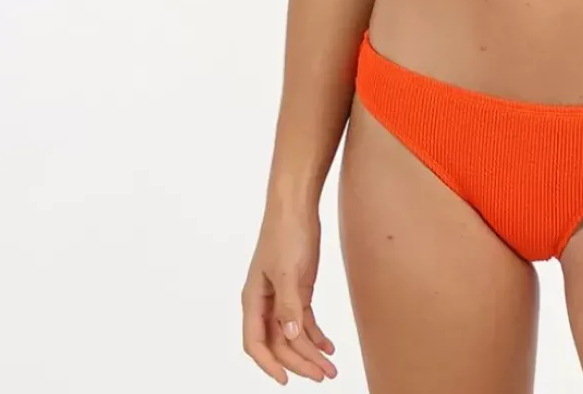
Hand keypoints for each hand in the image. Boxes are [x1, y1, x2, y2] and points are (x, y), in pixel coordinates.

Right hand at [241, 205, 336, 382]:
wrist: (297, 206)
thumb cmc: (285, 233)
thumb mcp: (287, 269)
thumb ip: (289, 304)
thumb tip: (291, 336)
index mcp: (253, 299)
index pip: (255, 342)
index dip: (268, 364)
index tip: (285, 380)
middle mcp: (265, 303)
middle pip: (279, 343)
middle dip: (299, 361)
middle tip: (321, 376)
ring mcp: (282, 297)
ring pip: (293, 335)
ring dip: (310, 352)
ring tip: (329, 368)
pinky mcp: (298, 289)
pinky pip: (304, 321)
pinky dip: (316, 335)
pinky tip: (328, 347)